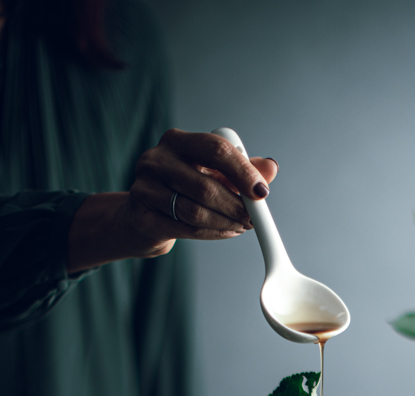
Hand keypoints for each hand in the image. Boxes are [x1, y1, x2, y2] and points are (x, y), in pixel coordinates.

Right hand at [67, 129, 277, 272]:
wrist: (143, 215)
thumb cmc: (183, 189)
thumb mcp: (212, 173)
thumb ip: (242, 170)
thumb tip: (271, 168)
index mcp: (177, 141)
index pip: (215, 150)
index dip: (242, 171)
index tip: (262, 192)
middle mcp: (156, 159)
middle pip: (206, 186)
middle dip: (236, 207)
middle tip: (254, 219)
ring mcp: (144, 187)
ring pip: (196, 211)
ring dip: (226, 223)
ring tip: (242, 227)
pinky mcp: (141, 215)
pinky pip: (186, 229)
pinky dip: (212, 233)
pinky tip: (226, 232)